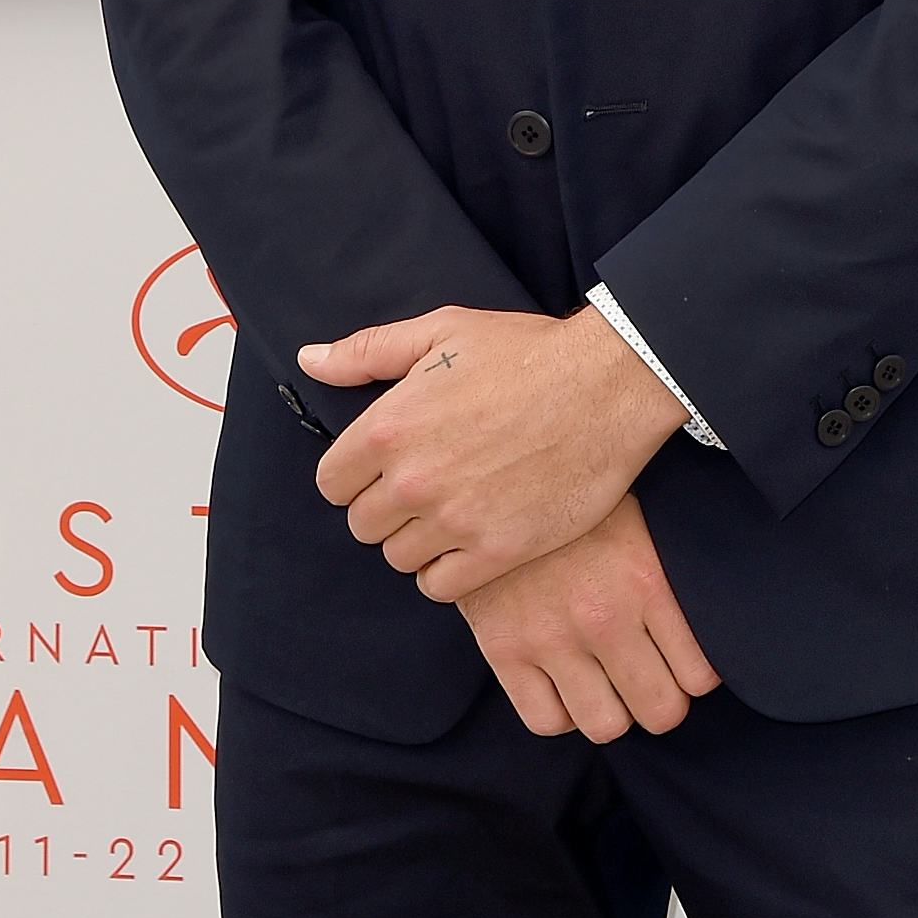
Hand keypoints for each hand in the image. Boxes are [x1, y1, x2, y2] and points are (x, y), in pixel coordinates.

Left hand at [301, 303, 689, 601]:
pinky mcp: (496, 551)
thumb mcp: (441, 331)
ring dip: (417, 540)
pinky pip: (440, 586)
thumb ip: (367, 351)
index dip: (353, 475)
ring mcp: (454, 520)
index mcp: (388, 427)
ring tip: (450, 511)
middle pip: (362, 525)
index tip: (382, 467)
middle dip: (385, 508)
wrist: (606, 385)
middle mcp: (412, 480)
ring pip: (398, 558)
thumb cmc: (525, 352)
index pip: (331, 483)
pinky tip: (468, 540)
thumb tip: (311, 360)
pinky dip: (446, 570)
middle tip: (423, 487)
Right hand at [460, 495, 720, 742]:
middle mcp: (603, 615)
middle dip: (660, 699)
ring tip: (606, 680)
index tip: (684, 663)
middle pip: (660, 711)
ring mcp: (551, 636)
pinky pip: (548, 722)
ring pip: (606, 725)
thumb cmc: (578, 499)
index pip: (699, 675)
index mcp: (645, 579)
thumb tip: (715, 613)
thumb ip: (670, 571)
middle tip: (649, 677)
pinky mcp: (504, 649)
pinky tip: (565, 682)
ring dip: (612, 709)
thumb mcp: (639, 518)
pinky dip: (562, 712)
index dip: (696, 676)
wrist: (495, 478)